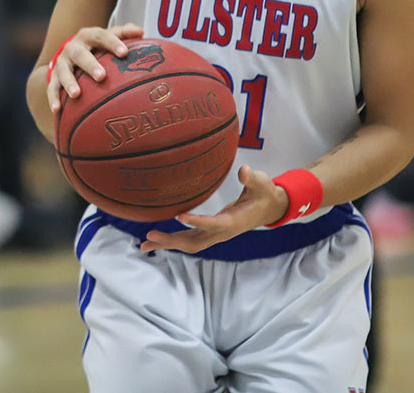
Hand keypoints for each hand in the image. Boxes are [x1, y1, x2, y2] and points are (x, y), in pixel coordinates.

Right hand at [46, 22, 143, 112]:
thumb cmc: (99, 45)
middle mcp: (73, 47)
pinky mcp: (54, 76)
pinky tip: (57, 110)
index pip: (101, 35)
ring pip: (63, 71)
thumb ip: (125, 33)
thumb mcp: (110, 36)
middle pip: (80, 54)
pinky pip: (51, 87)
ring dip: (69, 82)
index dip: (113, 43)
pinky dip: (53, 98)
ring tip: (76, 95)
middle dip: (90, 65)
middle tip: (102, 77)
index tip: (124, 53)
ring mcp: (62, 62)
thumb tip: (140, 33)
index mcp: (89, 35)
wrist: (71, 51)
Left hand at [140, 165, 288, 253]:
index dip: (197, 222)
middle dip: (172, 241)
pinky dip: (173, 241)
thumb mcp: (262, 183)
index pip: (213, 224)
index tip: (179, 216)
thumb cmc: (264, 193)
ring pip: (189, 244)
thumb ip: (252, 177)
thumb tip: (243, 170)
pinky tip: (157, 239)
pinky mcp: (211, 232)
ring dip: (168, 244)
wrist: (269, 208)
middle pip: (194, 242)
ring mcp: (215, 234)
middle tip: (149, 236)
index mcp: (234, 222)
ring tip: (144, 244)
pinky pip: (189, 240)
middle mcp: (222, 232)